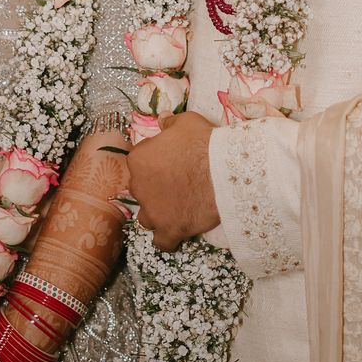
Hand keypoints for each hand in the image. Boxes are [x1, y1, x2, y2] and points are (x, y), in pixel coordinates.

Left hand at [127, 111, 218, 250]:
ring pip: (146, 216)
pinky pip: (161, 242)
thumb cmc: (203, 142)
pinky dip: (167, 238)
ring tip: (176, 207)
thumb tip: (161, 119)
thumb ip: (169, 123)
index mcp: (138, 159)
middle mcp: (138, 187)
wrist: (223, 170)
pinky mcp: (168, 230)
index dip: (155, 161)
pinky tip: (176, 232)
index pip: (139, 161)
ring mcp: (152, 212)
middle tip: (177, 182)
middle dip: (155, 187)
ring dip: (157, 213)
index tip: (171, 161)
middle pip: (141, 189)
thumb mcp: (186, 122)